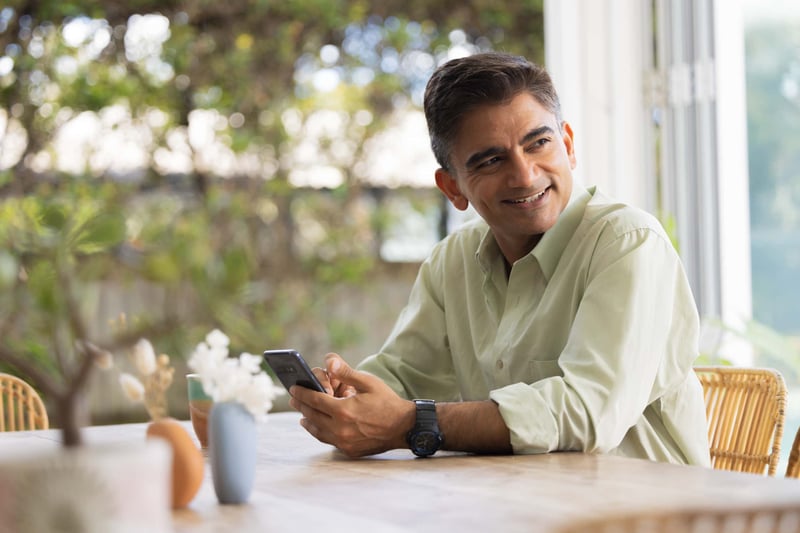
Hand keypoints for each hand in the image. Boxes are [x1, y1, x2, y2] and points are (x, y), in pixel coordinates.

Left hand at [289, 353, 414, 456]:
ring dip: (308, 420)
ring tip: (302, 414)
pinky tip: (317, 426)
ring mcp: (344, 442)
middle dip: (301, 405)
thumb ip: (346, 373)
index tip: (294, 388)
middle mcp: (341, 429)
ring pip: (317, 431)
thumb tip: (328, 361)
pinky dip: (320, 432)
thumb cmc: (387, 402)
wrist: (404, 427)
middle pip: (312, 416)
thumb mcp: (368, 382)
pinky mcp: (349, 450)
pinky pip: (328, 441)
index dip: (302, 393)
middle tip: (293, 398)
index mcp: (344, 410)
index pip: (315, 400)